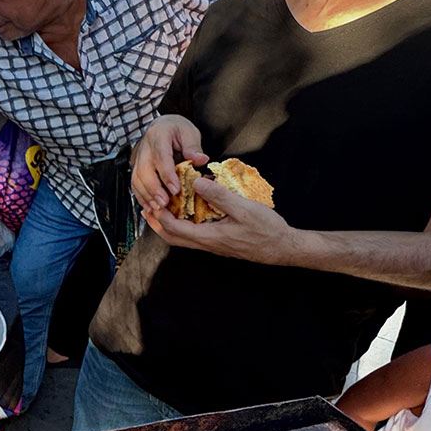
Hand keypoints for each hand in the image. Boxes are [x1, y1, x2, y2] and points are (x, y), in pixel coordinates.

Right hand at [131, 115, 207, 213]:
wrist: (161, 126)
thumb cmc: (176, 129)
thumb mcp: (189, 132)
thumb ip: (193, 147)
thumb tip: (200, 160)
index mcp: (158, 135)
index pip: (161, 157)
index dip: (167, 175)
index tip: (176, 189)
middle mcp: (145, 148)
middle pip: (144, 171)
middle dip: (154, 189)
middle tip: (164, 203)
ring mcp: (138, 158)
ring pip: (136, 179)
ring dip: (146, 195)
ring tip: (157, 208)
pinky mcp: (136, 168)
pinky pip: (134, 184)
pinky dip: (141, 197)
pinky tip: (150, 207)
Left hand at [142, 178, 295, 263]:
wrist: (282, 248)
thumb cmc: (266, 229)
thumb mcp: (243, 208)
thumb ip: (219, 195)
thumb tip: (196, 182)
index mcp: (208, 237)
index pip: (175, 227)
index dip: (161, 215)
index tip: (154, 200)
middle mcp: (207, 244)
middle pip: (172, 238)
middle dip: (157, 224)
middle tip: (147, 209)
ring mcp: (213, 245)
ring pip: (182, 238)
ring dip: (169, 225)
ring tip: (162, 210)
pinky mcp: (219, 243)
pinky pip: (194, 236)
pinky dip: (184, 225)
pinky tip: (188, 214)